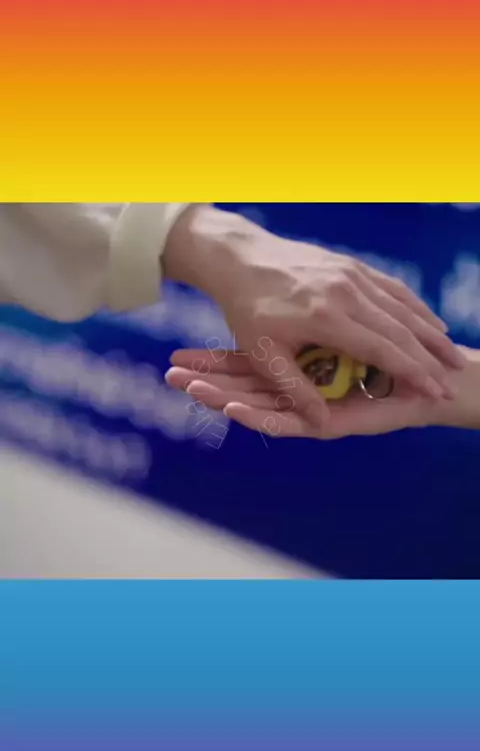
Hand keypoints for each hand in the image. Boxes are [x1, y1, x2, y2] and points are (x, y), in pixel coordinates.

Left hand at [164, 206, 464, 429]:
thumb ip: (293, 388)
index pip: (383, 348)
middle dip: (431, 355)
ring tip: (451, 355)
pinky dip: (414, 307)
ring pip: (402, 306)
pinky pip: (392, 288)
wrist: (238, 256)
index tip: (435, 391)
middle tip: (453, 378)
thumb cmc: (247, 309)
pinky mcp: (351, 264)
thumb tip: (319, 422)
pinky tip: (430, 322)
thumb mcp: (262, 353)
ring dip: (429, 331)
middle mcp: (346, 292)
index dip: (413, 372)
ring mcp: (351, 274)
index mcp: (326, 317)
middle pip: (401, 328)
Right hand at [166, 349, 442, 438]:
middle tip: (167, 376)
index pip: (242, 372)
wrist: (421, 383)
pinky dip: (258, 415)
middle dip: (203, 381)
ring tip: (186, 388)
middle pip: (239, 390)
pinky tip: (230, 407)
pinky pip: (285, 421)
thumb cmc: (385, 360)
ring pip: (254, 405)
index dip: (210, 368)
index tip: (174, 360)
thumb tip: (265, 324)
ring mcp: (308, 414)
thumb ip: (304, 336)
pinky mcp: (324, 426)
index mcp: (294, 376)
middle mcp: (295, 399)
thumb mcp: (341, 337)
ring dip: (219, 396)